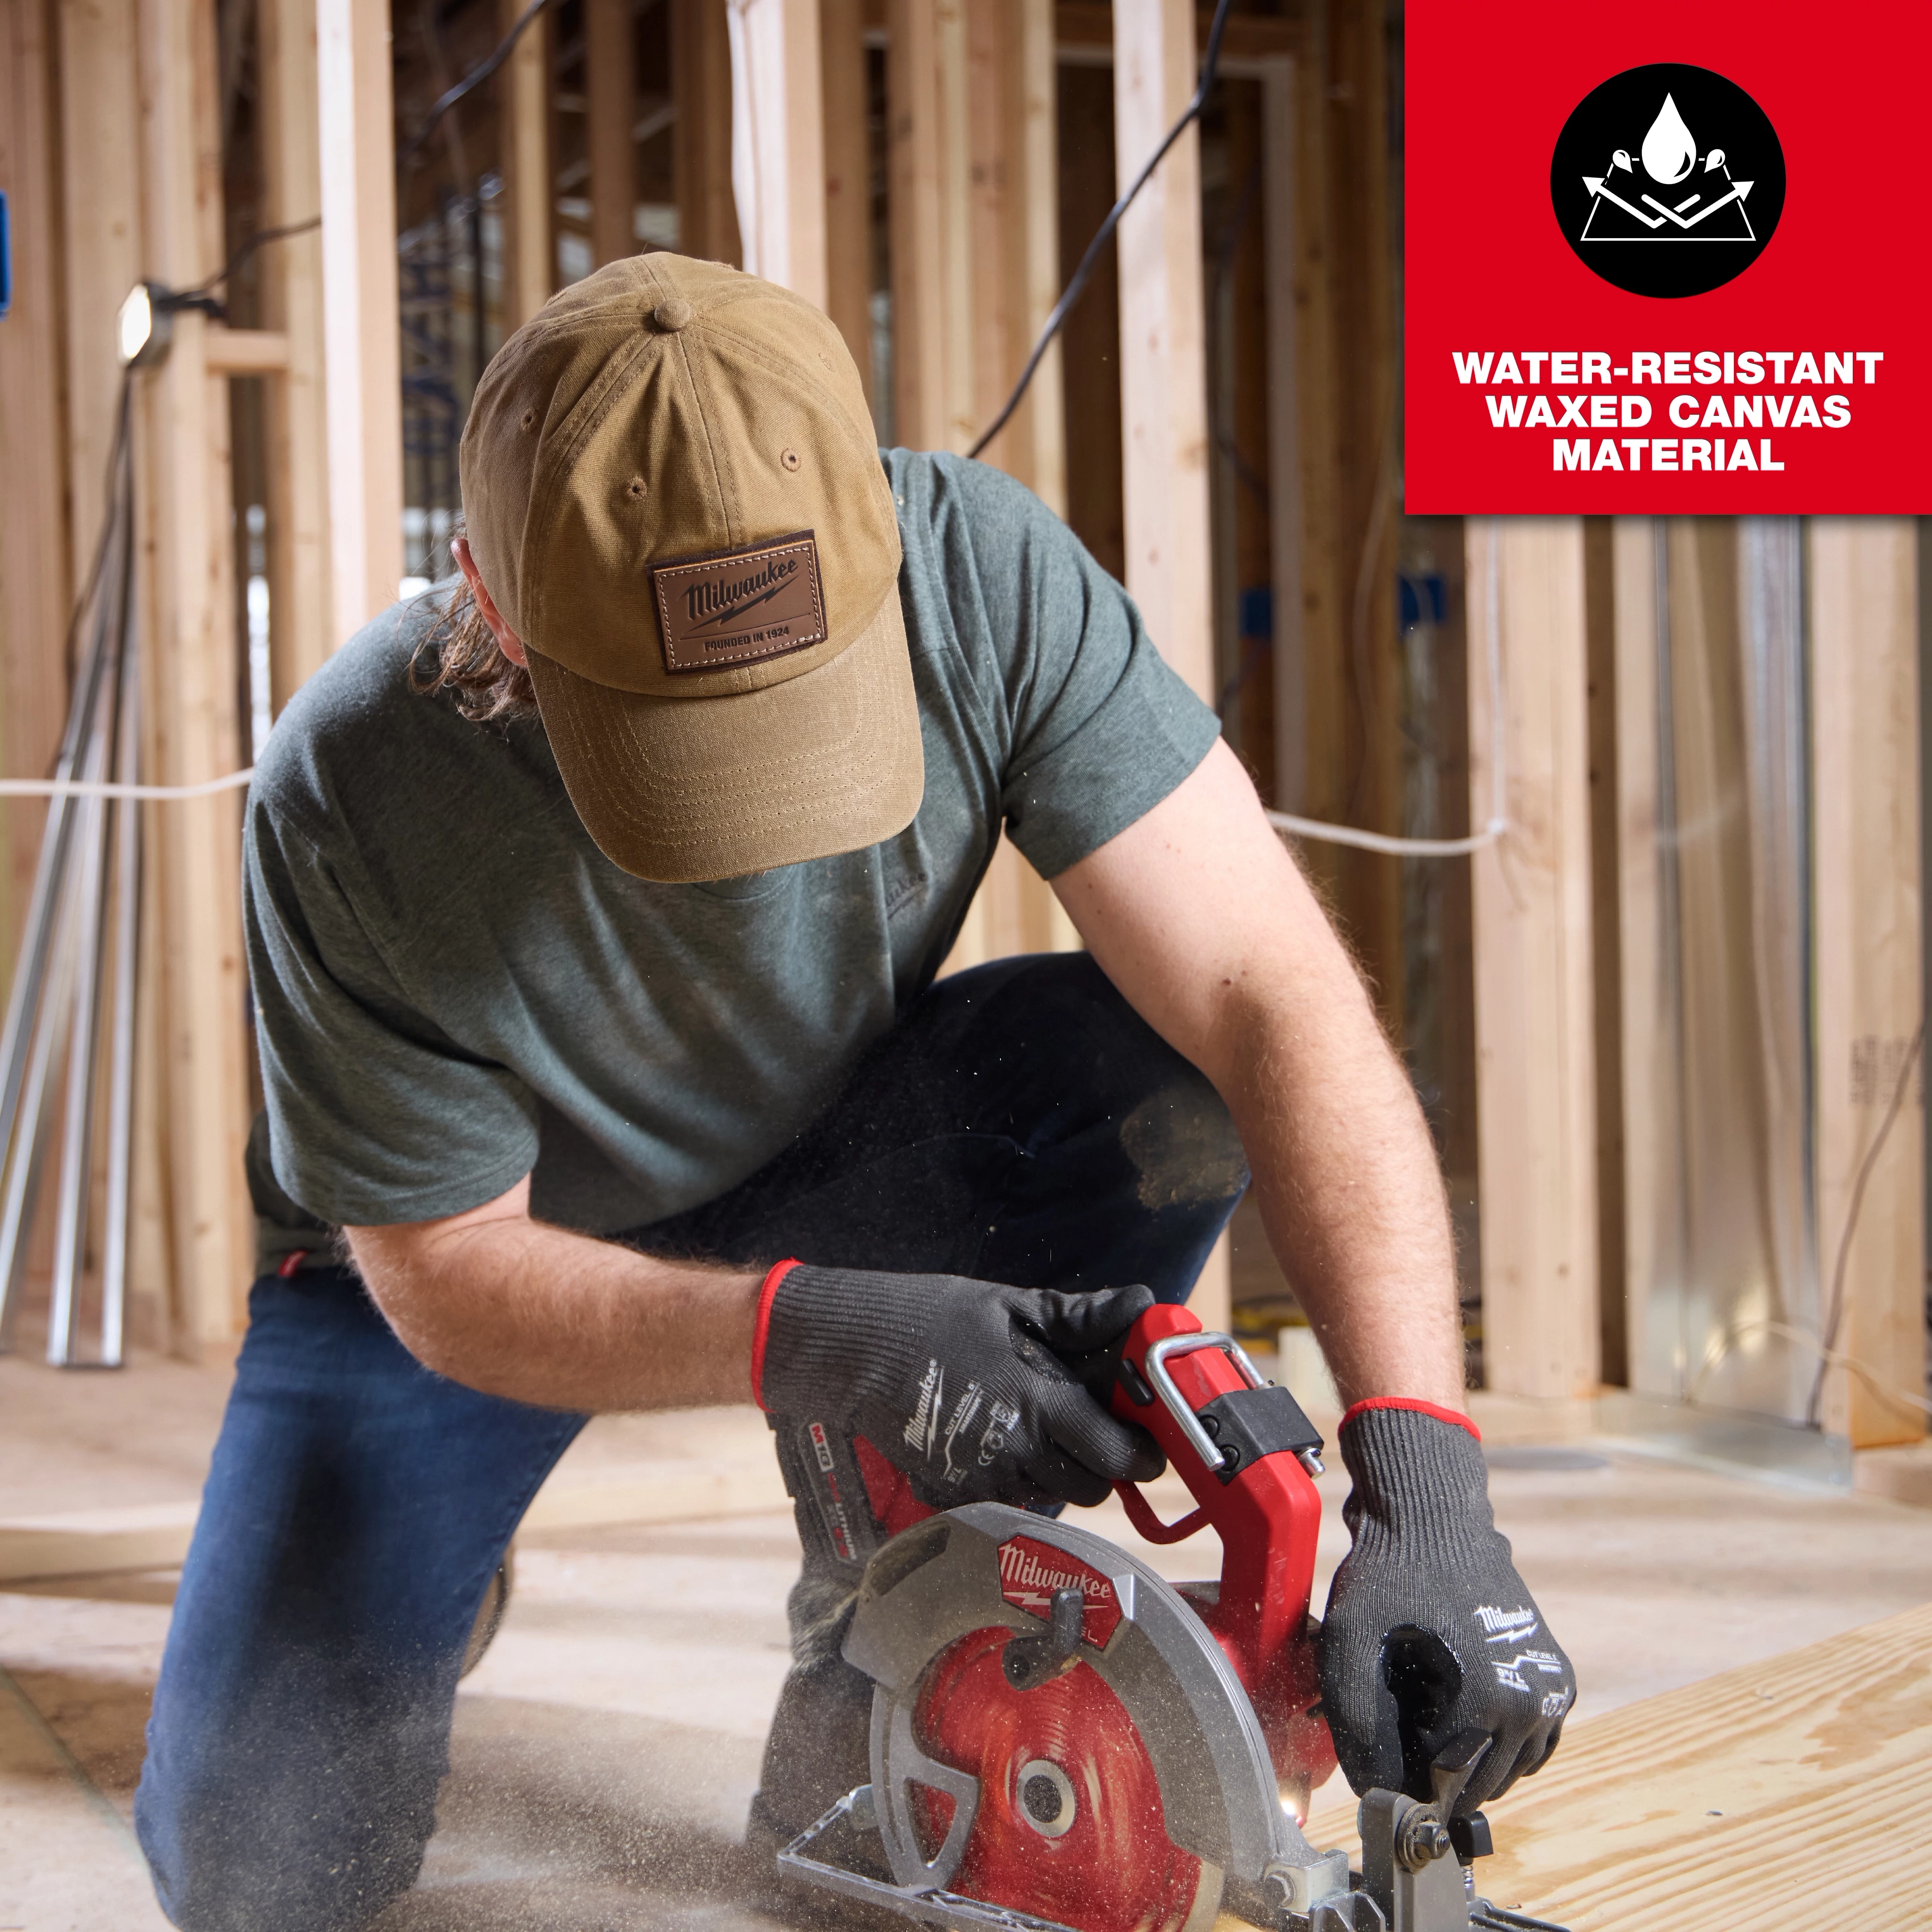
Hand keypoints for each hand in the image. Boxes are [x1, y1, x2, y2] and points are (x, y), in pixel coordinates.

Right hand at [755, 1264, 1164, 1508]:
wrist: (850, 1351)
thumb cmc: (930, 1318)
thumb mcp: (1008, 1305)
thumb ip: (1080, 1317)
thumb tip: (1143, 1305)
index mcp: (1038, 1402)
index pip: (1117, 1456)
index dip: (1142, 1452)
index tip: (1144, 1435)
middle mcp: (1015, 1453)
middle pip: (1093, 1488)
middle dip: (1102, 1462)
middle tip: (1090, 1425)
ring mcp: (980, 1481)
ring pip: (1053, 1497)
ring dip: (1059, 1471)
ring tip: (1037, 1425)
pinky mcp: (952, 1495)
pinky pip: (1008, 1501)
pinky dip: (1016, 1480)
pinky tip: (998, 1439)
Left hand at [1318, 1402, 1573, 1812]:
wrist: (1432, 1516)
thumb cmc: (1389, 1574)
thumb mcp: (1350, 1644)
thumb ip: (1357, 1724)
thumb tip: (1374, 1794)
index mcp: (1490, 1699)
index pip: (1443, 1785)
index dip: (1402, 1775)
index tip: (1380, 1746)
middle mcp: (1534, 1703)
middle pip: (1476, 1784)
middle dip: (1433, 1766)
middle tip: (1400, 1713)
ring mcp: (1552, 1693)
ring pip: (1505, 1772)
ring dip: (1464, 1756)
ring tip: (1425, 1700)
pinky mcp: (1556, 1681)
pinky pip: (1529, 1748)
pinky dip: (1494, 1743)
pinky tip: (1455, 1705)